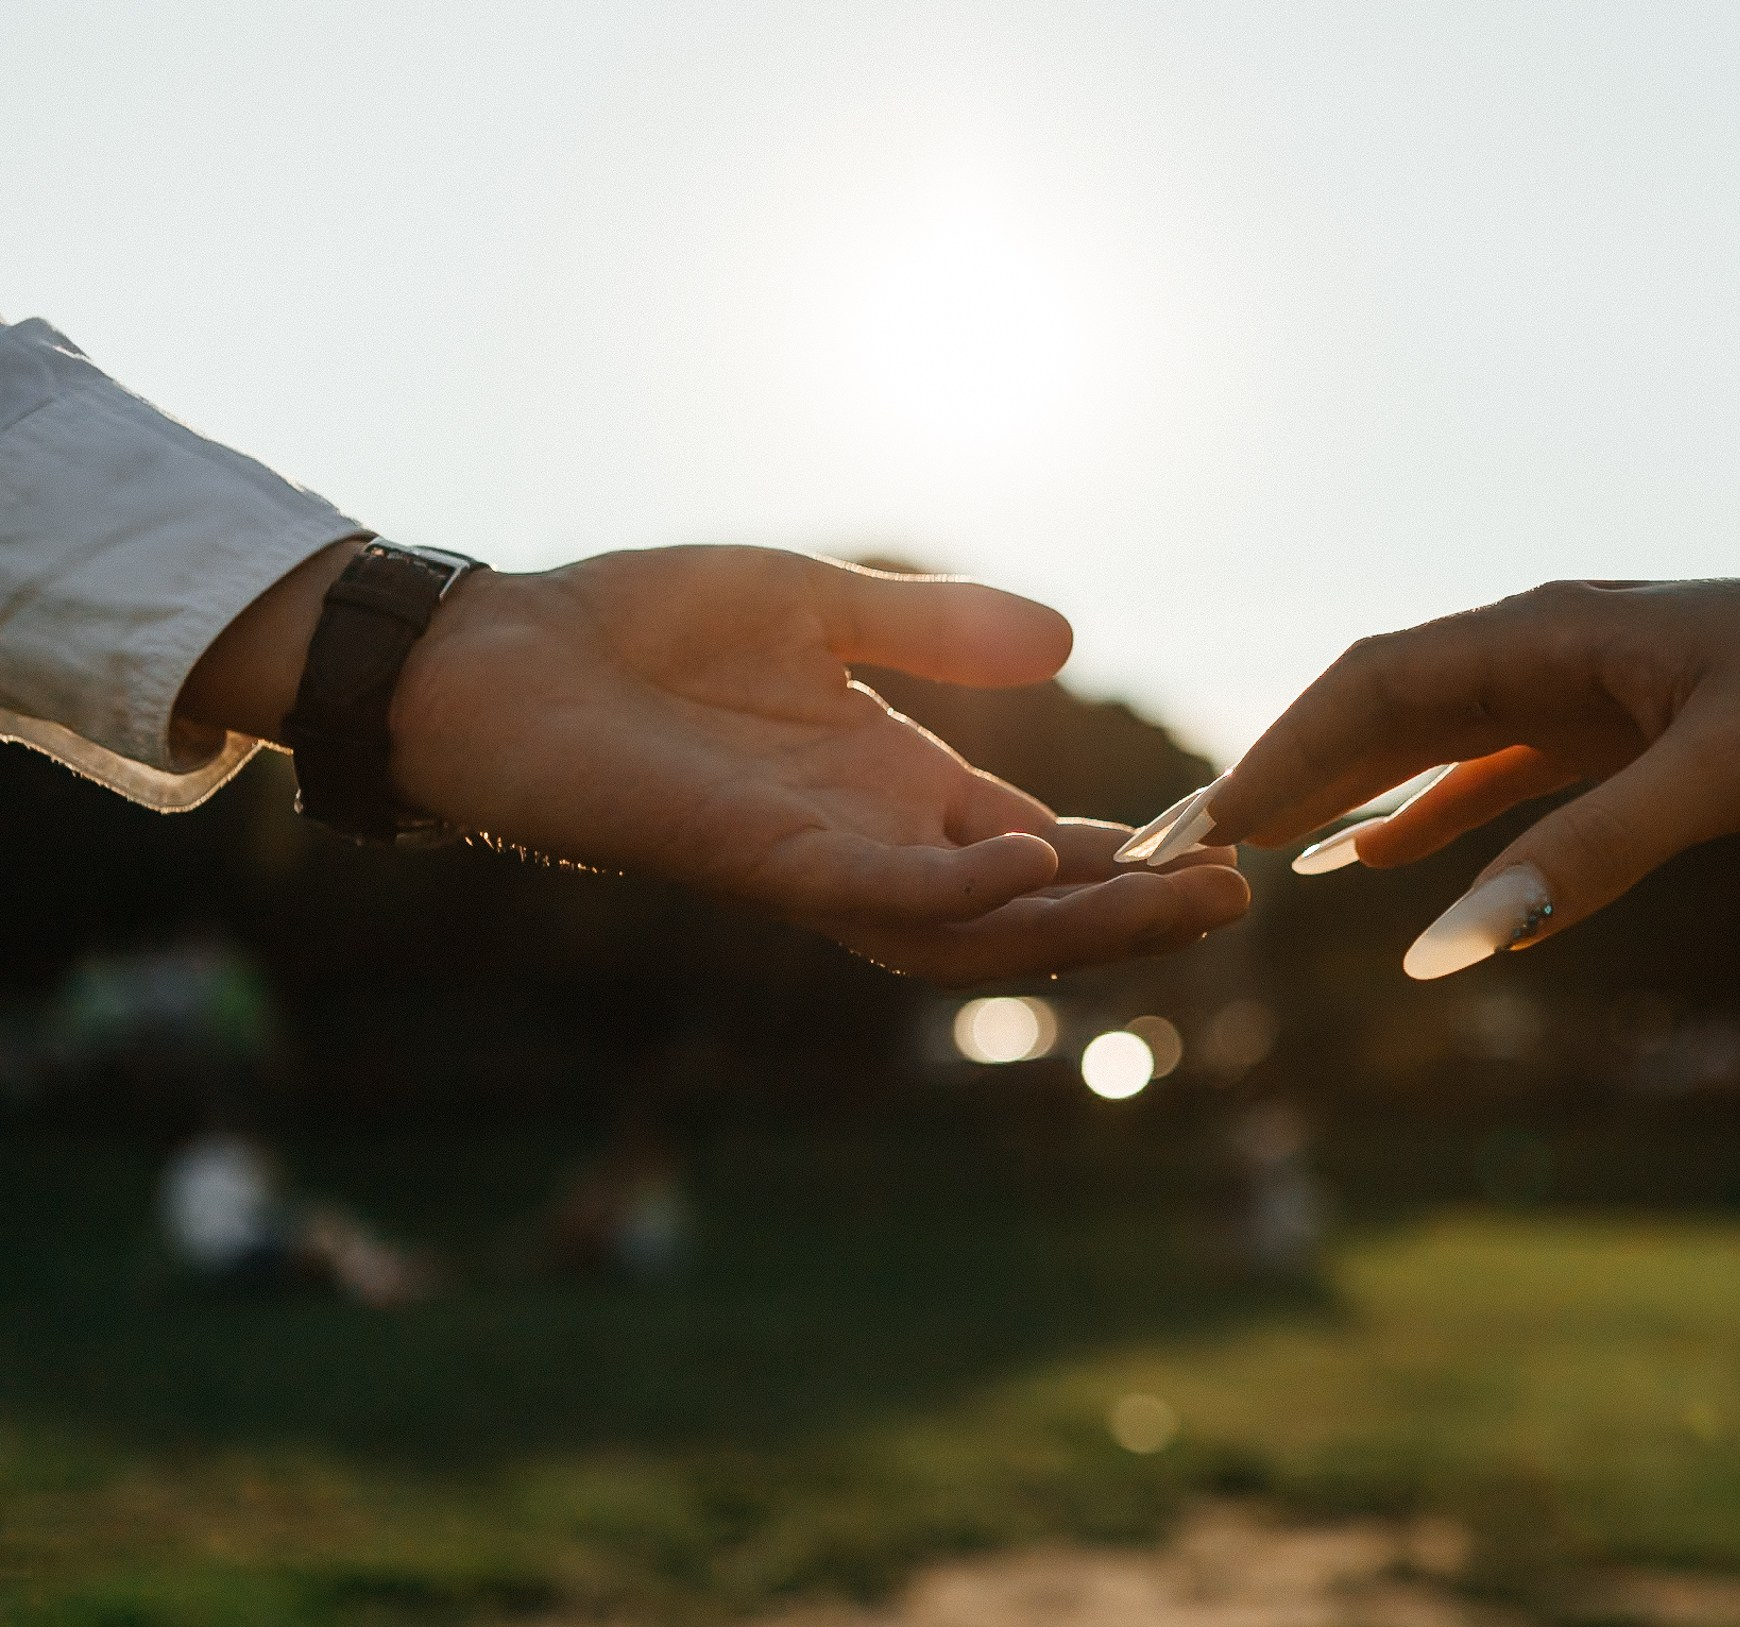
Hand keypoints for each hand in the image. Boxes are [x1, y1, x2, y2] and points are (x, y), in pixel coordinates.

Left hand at [181, 542, 1248, 982]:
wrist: (493, 652)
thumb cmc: (636, 628)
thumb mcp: (818, 602)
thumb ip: (936, 627)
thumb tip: (1067, 640)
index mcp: (892, 789)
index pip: (1036, 847)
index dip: (1126, 854)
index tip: (1220, 843)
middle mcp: (868, 842)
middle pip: (1026, 912)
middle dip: (1131, 913)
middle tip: (1236, 899)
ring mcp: (816, 863)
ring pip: (973, 934)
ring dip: (1079, 928)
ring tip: (1185, 904)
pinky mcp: (753, 861)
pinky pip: (879, 896)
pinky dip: (963, 890)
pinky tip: (1036, 866)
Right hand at [1205, 565, 1739, 975]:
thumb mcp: (1720, 779)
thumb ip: (1584, 858)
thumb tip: (1448, 948)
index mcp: (1543, 634)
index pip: (1370, 688)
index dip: (1279, 758)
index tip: (1201, 828)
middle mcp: (1540, 648)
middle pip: (1373, 707)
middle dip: (1279, 775)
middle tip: (1183, 849)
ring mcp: (1573, 686)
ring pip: (1421, 738)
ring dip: (1336, 792)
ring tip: (1248, 856)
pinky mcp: (1612, 726)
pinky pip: (1485, 769)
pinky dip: (1421, 811)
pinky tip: (1378, 860)